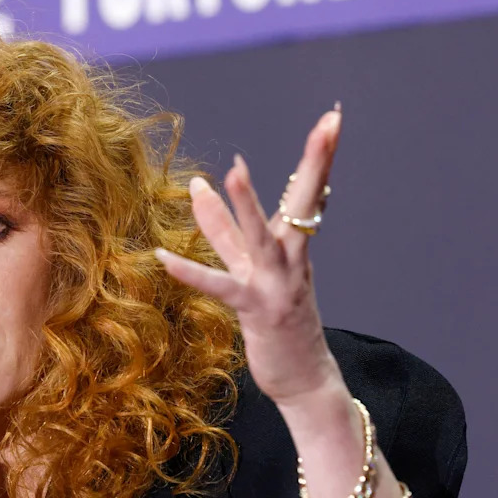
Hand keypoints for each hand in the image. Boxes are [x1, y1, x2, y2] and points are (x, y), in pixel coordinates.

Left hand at [157, 107, 342, 406]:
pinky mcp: (256, 311)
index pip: (307, 193)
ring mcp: (276, 286)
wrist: (306, 378)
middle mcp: (291, 261)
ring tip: (235, 172)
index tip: (332, 119)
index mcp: (294, 249)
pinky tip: (164, 258)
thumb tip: (200, 188)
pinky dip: (191, 273)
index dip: (319, 157)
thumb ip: (224, 230)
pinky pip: (221, 288)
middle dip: (315, 162)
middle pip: (302, 203)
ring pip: (262, 239)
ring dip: (248, 207)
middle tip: (328, 122)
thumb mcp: (252, 269)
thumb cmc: (281, 325)